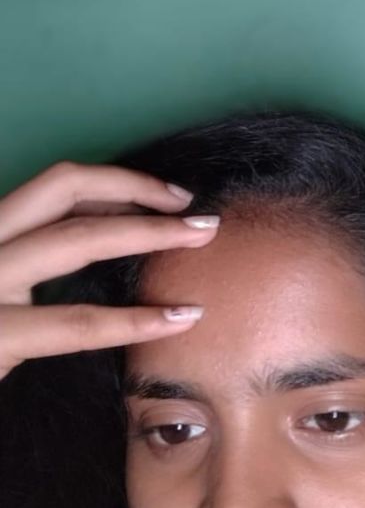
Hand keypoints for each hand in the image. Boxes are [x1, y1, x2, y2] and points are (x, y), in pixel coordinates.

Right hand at [0, 161, 219, 380]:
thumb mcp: (2, 290)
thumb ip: (37, 267)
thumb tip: (105, 242)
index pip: (53, 187)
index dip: (116, 183)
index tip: (168, 196)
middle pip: (62, 190)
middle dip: (138, 190)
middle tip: (196, 209)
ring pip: (72, 240)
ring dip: (147, 232)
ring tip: (202, 237)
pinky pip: (73, 324)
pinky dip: (134, 319)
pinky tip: (179, 317)